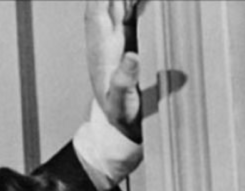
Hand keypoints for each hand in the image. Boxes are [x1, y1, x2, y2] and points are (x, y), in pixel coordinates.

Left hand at [85, 0, 141, 141]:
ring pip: (121, 5)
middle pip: (109, 4)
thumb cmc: (120, 115)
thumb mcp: (121, 103)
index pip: (95, 15)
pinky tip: (148, 0)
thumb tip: (132, 57)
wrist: (127, 123)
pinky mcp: (134, 40)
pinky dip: (139, 2)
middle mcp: (108, 40)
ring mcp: (121, 38)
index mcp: (101, 51)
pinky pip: (135, 13)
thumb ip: (124, 82)